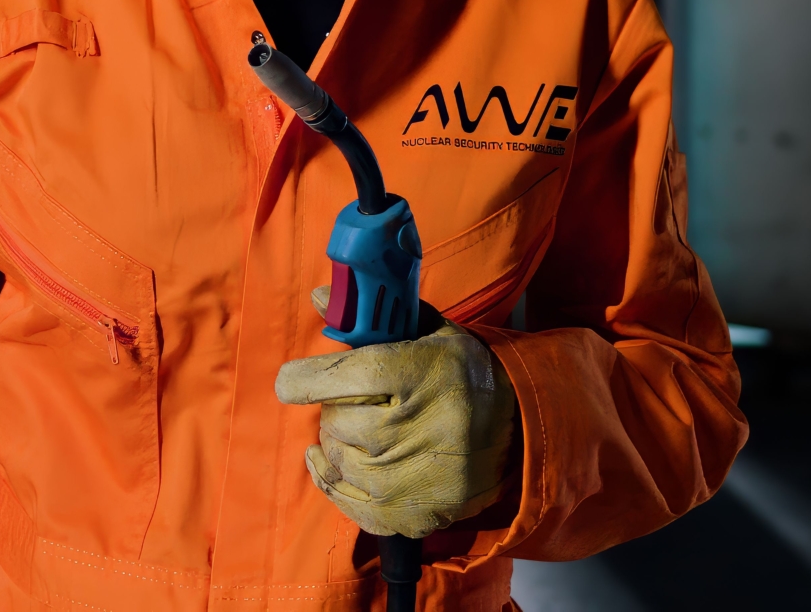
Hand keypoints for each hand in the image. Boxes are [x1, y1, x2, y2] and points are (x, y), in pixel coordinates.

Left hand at [273, 288, 516, 537]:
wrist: (519, 429)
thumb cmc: (462, 372)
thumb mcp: (425, 332)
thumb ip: (371, 316)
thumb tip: (322, 296)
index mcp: (421, 372)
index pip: (346, 375)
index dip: (307, 378)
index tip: (291, 380)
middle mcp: (417, 428)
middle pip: (337, 420)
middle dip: (334, 408)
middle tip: (355, 402)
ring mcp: (414, 478)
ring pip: (338, 458)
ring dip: (338, 442)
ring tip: (362, 430)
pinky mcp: (413, 514)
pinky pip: (347, 501)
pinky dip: (331, 479)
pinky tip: (331, 461)